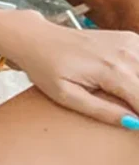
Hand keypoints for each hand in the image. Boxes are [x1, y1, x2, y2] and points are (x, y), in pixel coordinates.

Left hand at [0, 13, 138, 128]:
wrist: (35, 37)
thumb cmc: (45, 68)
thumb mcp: (65, 95)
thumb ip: (101, 111)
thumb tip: (133, 123)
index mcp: (111, 70)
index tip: (137, 126)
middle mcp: (125, 53)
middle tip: (130, 111)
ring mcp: (129, 42)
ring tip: (128, 100)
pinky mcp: (129, 38)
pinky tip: (131, 84)